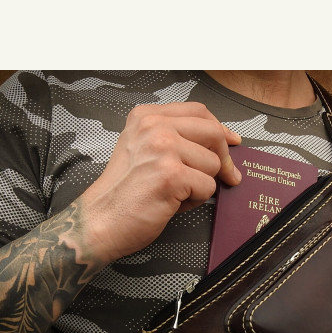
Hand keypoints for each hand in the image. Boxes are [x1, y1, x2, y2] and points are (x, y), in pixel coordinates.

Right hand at [79, 102, 241, 262]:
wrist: (99, 220)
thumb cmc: (122, 192)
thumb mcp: (141, 149)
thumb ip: (174, 138)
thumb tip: (221, 141)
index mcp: (146, 116)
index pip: (198, 112)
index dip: (220, 129)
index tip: (232, 141)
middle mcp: (153, 127)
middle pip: (213, 133)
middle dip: (223, 159)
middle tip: (226, 176)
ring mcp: (162, 148)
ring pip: (213, 164)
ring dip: (201, 184)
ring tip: (174, 192)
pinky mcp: (171, 175)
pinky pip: (208, 187)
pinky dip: (194, 201)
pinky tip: (171, 202)